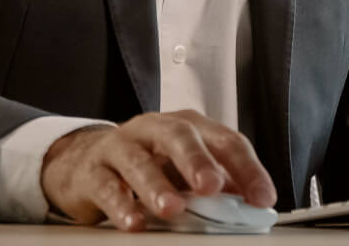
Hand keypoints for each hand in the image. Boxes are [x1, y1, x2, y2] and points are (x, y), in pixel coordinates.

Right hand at [40, 110, 276, 230]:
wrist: (86, 162)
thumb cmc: (148, 163)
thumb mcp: (185, 169)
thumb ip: (217, 182)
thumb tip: (252, 205)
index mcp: (189, 127)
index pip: (225, 141)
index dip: (247, 169)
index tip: (262, 197)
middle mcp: (156, 129)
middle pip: (180, 137)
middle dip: (198, 161)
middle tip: (212, 185)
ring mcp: (121, 146)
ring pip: (138, 161)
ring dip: (157, 186)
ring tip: (172, 209)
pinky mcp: (93, 171)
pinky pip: (107, 186)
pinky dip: (121, 205)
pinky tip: (134, 223)